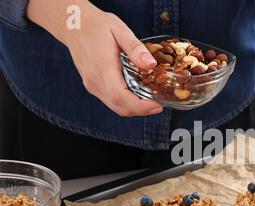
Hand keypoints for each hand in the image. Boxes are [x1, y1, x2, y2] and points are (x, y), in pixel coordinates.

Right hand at [27, 0, 161, 116]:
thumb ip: (136, 48)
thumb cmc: (98, 26)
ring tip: (151, 102)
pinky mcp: (92, 86)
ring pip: (116, 106)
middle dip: (141, 110)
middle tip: (158, 106)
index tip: (157, 106)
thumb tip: (151, 64)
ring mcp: (92, 85)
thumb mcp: (120, 30)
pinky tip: (137, 96)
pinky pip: (111, 101)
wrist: (74, 25)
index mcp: (102, 68)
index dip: (140, 106)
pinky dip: (126, 104)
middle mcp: (95, 81)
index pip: (120, 96)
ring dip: (134, 109)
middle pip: (120, 107)